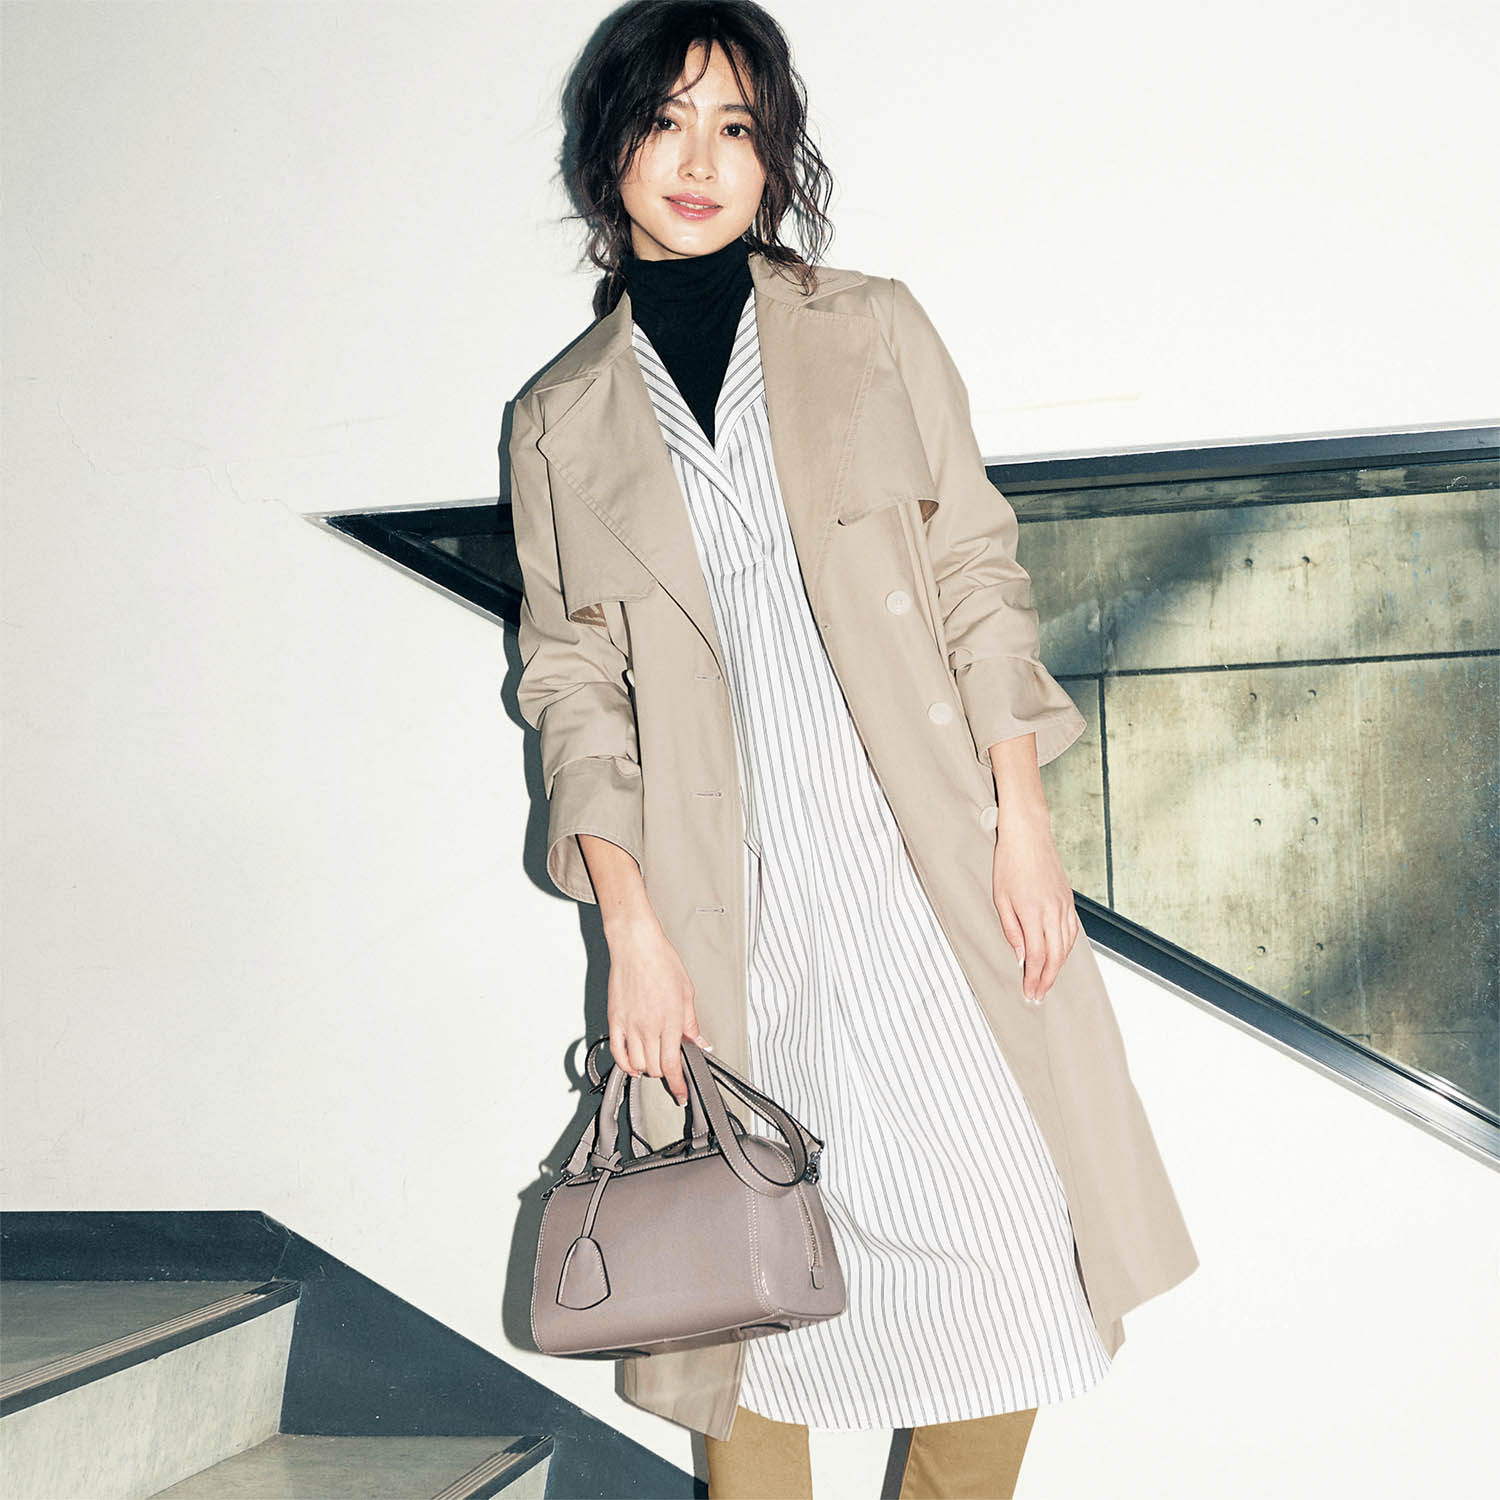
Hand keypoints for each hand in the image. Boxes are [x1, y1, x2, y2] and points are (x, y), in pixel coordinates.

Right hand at [604, 916, 712, 1105]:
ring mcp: (630, 1025)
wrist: (635, 945)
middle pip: (654, 1067)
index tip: (680, 1094)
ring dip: (646, 1069)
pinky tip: (632, 1064)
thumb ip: (691, 1024)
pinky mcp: (615, 1020)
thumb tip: (700, 1043)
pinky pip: (618, 1052)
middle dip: (664, 1072)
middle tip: (670, 1066)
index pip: (672, 1065)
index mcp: (671, 1021)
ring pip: (637, 1063)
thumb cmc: (662, 961)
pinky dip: (625, 1064)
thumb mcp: (686, 993)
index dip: (677, 1085)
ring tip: (653, 1062)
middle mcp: (649, 1027)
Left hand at [990, 805, 1079, 1005]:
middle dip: (1047, 980)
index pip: (1036, 956)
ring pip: (1067, 946)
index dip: (1033, 978)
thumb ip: (1011, 929)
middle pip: (1055, 956)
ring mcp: (1064, 905)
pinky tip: (1060, 956)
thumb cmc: (1009, 862)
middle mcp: (1053, 911)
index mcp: (1033, 912)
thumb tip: (1020, 956)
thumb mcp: (1000, 897)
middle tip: (1039, 995)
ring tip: (1047, 981)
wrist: (1029, 834)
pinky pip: (1072, 931)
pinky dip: (1067, 948)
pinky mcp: (1069, 900)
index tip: (1029, 992)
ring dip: (1058, 967)